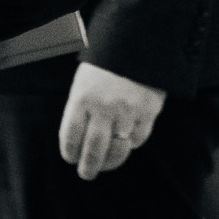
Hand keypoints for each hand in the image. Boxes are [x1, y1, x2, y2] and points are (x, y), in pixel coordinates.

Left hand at [58, 61, 166, 179]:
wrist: (137, 44)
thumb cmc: (106, 63)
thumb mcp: (84, 80)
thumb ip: (82, 106)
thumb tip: (79, 137)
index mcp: (82, 97)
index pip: (71, 135)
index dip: (70, 151)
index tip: (70, 158)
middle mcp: (103, 107)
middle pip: (94, 149)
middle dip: (89, 166)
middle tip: (86, 174)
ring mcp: (127, 112)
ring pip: (118, 148)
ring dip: (111, 161)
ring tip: (105, 166)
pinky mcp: (148, 113)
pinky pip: (138, 138)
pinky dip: (131, 144)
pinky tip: (125, 143)